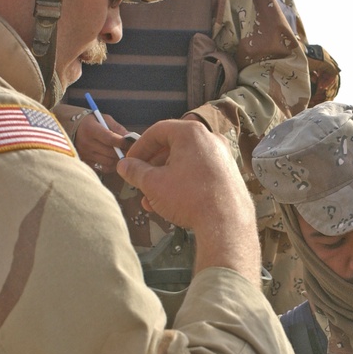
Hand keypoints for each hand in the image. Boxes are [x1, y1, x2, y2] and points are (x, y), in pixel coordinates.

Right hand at [74, 112, 129, 173]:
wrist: (71, 128)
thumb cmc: (92, 122)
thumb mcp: (104, 119)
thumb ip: (118, 128)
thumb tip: (131, 137)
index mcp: (90, 129)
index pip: (110, 139)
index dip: (124, 142)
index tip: (133, 142)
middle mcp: (86, 143)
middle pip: (111, 152)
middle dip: (125, 152)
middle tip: (134, 150)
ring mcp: (85, 154)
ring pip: (109, 162)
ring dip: (120, 160)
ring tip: (125, 154)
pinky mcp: (86, 162)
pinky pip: (104, 168)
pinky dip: (112, 165)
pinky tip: (115, 160)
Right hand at [117, 120, 260, 284]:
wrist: (226, 222)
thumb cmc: (190, 198)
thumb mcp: (153, 184)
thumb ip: (135, 171)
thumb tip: (124, 166)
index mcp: (191, 133)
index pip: (157, 131)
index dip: (139, 147)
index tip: (129, 162)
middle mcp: (210, 139)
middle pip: (172, 147)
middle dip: (152, 168)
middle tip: (139, 182)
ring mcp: (222, 156)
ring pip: (185, 163)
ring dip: (165, 179)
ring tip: (150, 200)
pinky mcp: (228, 173)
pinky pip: (200, 172)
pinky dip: (183, 183)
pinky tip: (170, 203)